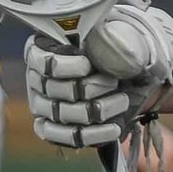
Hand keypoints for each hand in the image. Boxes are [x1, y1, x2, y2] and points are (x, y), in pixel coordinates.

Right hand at [24, 0, 172, 150]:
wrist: (134, 77)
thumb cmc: (120, 50)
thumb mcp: (120, 34)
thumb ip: (111, 37)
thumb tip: (101, 48)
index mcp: (45, 48)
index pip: (42, 61)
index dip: (64, 66)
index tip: (88, 65)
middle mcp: (38, 78)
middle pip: (54, 90)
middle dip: (90, 88)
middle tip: (113, 82)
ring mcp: (45, 106)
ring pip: (63, 114)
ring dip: (97, 110)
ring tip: (122, 101)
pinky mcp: (56, 130)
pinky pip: (65, 137)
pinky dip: (92, 134)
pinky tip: (114, 127)